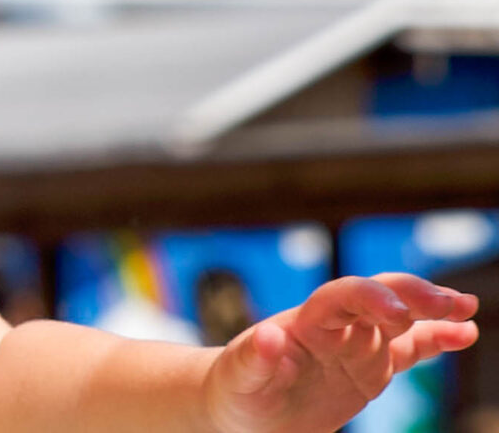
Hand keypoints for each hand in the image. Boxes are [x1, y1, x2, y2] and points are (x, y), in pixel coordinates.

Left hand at [202, 273, 477, 432]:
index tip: (398, 311)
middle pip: (377, 296)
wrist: (239, 407)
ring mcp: (355, 346)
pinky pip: (407, 350)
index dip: (370, 297)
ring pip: (399, 320)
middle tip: (449, 303)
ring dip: (431, 311)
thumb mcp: (240, 376)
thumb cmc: (235, 388)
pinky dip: (434, 341)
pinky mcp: (369, 370)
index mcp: (305, 323)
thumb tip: (269, 335)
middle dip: (411, 295)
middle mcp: (335, 327)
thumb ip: (255, 356)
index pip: (341, 298)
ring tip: (465, 308)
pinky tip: (463, 334)